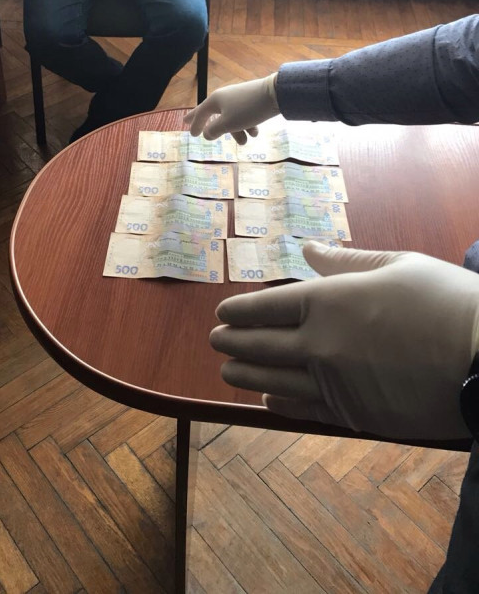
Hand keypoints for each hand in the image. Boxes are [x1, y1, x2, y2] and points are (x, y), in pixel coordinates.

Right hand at [185, 74, 278, 144]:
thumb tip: (206, 134)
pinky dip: (247, 125)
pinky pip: (244, 115)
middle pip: (213, 113)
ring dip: (237, 132)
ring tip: (244, 142)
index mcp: (216, 100)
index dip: (195, 124)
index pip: (201, 113)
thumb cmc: (247, 110)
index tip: (192, 133)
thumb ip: (214, 130)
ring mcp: (238, 98)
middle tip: (197, 131)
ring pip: (232, 118)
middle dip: (209, 125)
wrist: (274, 94)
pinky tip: (255, 133)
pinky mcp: (251, 100)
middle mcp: (225, 97)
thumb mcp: (228, 124)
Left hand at [210, 243, 478, 439]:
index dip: (239, 310)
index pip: (267, 306)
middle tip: (215, 340)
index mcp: (329, 301)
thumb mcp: (395, 265)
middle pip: (261, 344)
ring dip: (245, 373)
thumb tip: (307, 248)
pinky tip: (266, 398)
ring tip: (226, 369)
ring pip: (274, 380)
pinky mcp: (354, 413)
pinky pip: (304, 409)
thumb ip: (343, 261)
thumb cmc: (444, 301)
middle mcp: (321, 343)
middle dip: (232, 341)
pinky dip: (279, 403)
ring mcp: (335, 383)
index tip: (222, 312)